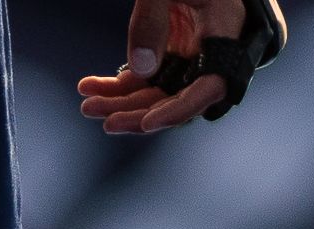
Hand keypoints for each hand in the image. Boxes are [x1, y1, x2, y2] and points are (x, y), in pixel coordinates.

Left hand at [78, 0, 285, 132]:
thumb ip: (152, 20)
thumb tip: (139, 69)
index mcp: (225, 40)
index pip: (207, 90)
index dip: (177, 111)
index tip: (147, 124)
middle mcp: (208, 61)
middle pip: (174, 102)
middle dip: (135, 114)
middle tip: (99, 114)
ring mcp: (187, 63)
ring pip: (156, 97)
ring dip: (121, 104)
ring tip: (89, 104)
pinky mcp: (168, 60)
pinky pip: (144, 81)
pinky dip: (118, 87)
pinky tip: (92, 87)